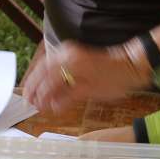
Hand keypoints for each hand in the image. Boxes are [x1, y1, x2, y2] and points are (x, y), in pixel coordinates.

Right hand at [23, 40, 144, 115]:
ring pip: (46, 66)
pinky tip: (47, 86)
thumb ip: (68, 97)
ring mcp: (70, 51)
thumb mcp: (91, 92)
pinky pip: (54, 63)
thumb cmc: (115, 79)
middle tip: (28, 101)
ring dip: (39, 80)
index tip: (35, 106)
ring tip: (34, 95)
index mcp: (71, 62)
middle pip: (42, 69)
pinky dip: (48, 75)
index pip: (48, 79)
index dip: (40, 95)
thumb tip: (52, 106)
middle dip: (34, 86)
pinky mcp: (73, 53)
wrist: (130, 65)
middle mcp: (67, 53)